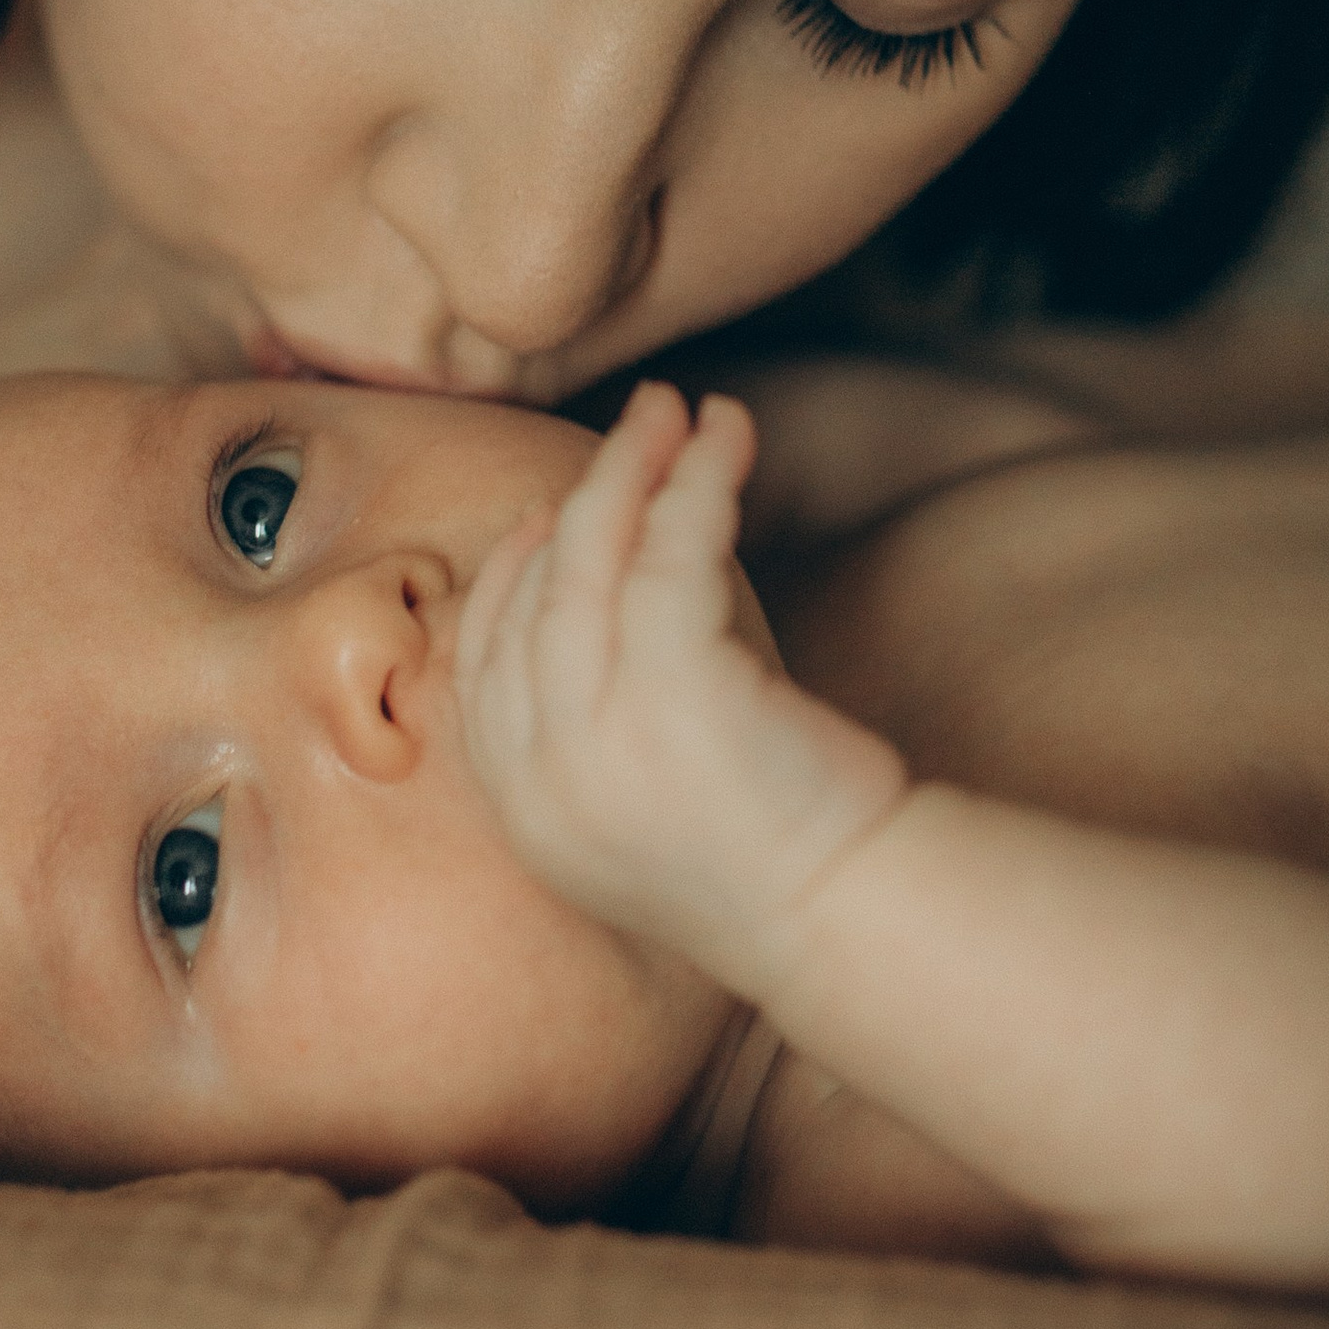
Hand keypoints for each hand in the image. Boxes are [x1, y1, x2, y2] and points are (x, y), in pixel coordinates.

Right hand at [456, 382, 909, 997]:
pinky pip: (671, 555)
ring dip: (636, 464)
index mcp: (523, 808)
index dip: (516, 574)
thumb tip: (595, 597)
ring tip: (678, 408)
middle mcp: (542, 773)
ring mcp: (600, 735)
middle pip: (537, 593)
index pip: (484, 661)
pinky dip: (698, 481)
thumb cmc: (771, 861)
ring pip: (594, 560)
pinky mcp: (677, 692)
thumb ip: (594, 727)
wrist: (844, 920)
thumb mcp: (640, 807)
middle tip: (635, 424)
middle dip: (584, 492)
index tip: (555, 519)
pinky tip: (726, 440)